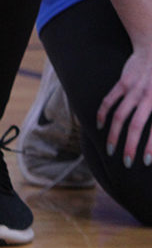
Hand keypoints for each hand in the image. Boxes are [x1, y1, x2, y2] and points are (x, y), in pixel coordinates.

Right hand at [97, 45, 151, 166]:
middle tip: (126, 164)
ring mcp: (133, 90)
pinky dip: (103, 114)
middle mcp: (147, 97)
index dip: (150, 147)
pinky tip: (100, 126)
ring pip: (120, 116)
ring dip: (114, 135)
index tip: (145, 162)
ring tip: (110, 151)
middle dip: (130, 146)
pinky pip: (110, 101)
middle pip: (136, 126)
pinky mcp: (123, 82)